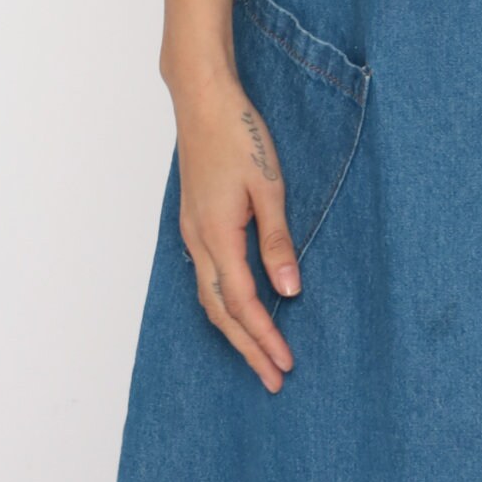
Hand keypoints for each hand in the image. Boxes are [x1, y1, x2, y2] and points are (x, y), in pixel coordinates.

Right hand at [171, 71, 301, 390]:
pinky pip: (206, 278)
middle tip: (273, 380)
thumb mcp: (270, 187)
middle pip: (220, 312)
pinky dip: (223, 306)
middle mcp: (198, 241)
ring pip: (208, 298)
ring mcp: (192, 234)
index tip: (284, 364)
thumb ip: (277, 241)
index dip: (264, 337)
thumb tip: (289, 290)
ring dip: (234, 331)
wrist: (203, 102)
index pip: (242, 302)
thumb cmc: (239, 136)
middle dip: (247, 349)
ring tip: (258, 356)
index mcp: (217, 235)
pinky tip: (238, 312)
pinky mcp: (195, 224)